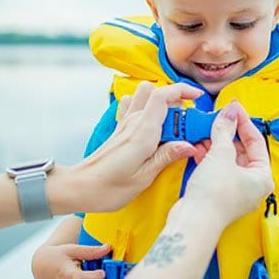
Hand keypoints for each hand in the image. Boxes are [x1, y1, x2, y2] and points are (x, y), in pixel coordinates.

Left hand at [54, 82, 204, 213]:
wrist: (80, 188)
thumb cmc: (109, 188)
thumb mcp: (143, 177)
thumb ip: (167, 157)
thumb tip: (191, 145)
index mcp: (142, 132)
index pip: (163, 95)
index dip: (183, 90)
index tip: (198, 99)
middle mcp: (133, 122)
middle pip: (156, 92)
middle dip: (176, 100)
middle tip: (187, 124)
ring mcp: (125, 124)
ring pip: (144, 96)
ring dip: (161, 102)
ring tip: (172, 124)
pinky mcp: (120, 130)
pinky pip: (133, 107)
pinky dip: (146, 108)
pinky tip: (152, 126)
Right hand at [176, 101, 273, 229]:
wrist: (193, 223)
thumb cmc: (214, 193)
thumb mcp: (221, 154)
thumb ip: (225, 130)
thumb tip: (230, 112)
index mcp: (263, 176)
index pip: (256, 141)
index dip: (243, 122)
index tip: (232, 108)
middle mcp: (253, 185)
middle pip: (243, 150)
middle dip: (227, 133)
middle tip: (216, 118)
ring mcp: (236, 191)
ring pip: (228, 160)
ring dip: (216, 144)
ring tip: (204, 131)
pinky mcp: (219, 195)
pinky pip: (217, 170)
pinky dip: (209, 157)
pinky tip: (198, 148)